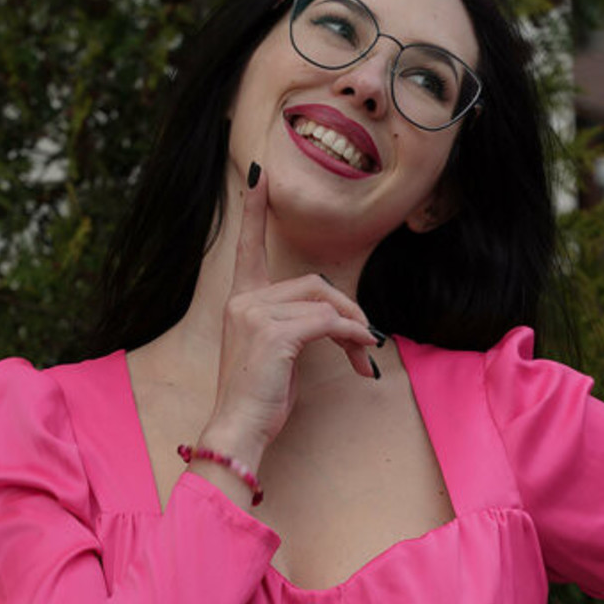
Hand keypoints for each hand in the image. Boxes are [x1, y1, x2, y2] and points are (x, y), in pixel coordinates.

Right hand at [200, 163, 380, 453]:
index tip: (259, 175)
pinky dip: (350, 336)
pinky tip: (359, 354)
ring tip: (363, 353)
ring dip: (353, 327)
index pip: (248, 247)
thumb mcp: (278, 355)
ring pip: (323, 302)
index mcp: (239, 301)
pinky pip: (326, 323)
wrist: (238, 429)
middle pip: (312, 283)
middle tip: (365, 342)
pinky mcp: (273, 333)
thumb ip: (299, 326)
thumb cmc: (259, 399)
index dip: (255, 211)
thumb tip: (347, 323)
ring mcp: (254, 314)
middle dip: (347, 311)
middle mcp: (242, 300)